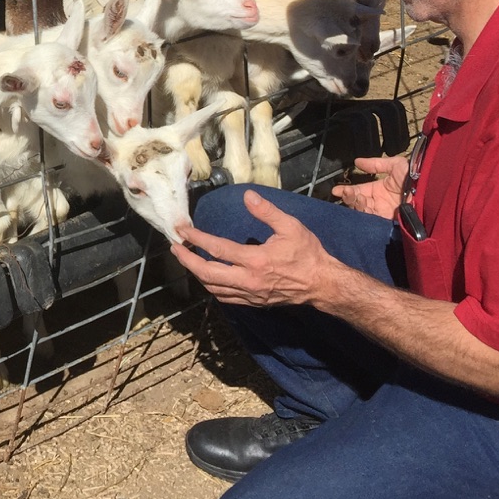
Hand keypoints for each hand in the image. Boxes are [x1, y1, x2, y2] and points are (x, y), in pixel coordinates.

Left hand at [168, 189, 338, 307]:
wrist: (323, 285)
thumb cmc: (308, 254)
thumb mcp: (291, 227)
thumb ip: (267, 211)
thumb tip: (247, 196)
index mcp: (255, 260)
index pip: (217, 249)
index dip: (196, 239)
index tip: (182, 230)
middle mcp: (248, 280)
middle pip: (207, 273)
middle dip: (187, 261)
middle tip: (175, 247)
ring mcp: (249, 294)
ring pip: (213, 288)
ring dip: (196, 274)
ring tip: (186, 260)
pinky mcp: (253, 302)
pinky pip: (225, 297)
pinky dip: (211, 287)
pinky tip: (207, 278)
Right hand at [331, 155, 407, 218]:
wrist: (428, 189)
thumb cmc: (413, 175)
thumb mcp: (395, 165)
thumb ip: (376, 164)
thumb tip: (356, 161)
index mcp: (379, 190)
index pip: (360, 190)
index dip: (347, 190)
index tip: (336, 190)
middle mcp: (379, 202)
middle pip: (358, 202)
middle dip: (349, 198)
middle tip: (345, 193)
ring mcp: (383, 213)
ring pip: (362, 211)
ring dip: (356, 204)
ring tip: (357, 196)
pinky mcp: (387, 222)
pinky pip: (371, 220)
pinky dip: (364, 213)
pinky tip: (363, 204)